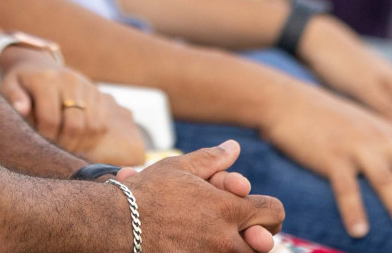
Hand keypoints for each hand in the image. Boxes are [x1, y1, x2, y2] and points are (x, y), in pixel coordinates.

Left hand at [0, 50, 144, 163]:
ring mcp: (87, 86)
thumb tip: (22, 109)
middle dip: (64, 143)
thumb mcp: (9, 85)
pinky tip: (77, 140)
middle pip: (75, 125)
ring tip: (66, 146)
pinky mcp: (98, 93)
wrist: (39, 66)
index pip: (51, 120)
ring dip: (80, 143)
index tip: (39, 138)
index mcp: (47, 80)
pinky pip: (102, 123)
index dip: (45, 136)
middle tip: (54, 148)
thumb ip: (14, 97)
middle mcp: (70, 81)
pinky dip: (92, 138)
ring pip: (92, 126)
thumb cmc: (21, 83)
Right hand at [123, 140, 283, 252]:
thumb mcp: (180, 167)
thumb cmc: (148, 192)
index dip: (268, 209)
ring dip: (238, 248)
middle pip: (264, 244)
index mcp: (228, 210)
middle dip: (257, 234)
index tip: (256, 208)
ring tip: (220, 237)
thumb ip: (212, 159)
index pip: (273, 213)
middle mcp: (226, 241)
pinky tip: (199, 246)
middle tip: (245, 229)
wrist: (119, 225)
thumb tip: (234, 148)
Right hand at [257, 76, 391, 238]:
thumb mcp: (358, 122)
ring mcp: (354, 148)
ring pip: (384, 178)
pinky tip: (359, 232)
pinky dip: (352, 210)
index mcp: (384, 130)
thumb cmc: (320, 113)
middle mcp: (376, 138)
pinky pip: (344, 188)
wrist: (284, 99)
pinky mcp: (330, 157)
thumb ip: (380, 136)